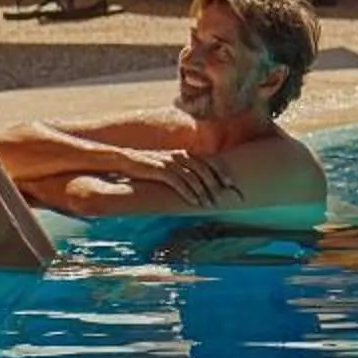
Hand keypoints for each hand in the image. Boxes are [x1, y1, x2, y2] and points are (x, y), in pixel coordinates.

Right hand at [115, 150, 236, 206]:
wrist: (126, 160)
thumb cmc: (150, 166)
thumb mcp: (169, 166)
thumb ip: (183, 171)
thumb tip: (197, 182)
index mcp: (185, 154)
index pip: (209, 162)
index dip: (222, 172)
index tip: (231, 184)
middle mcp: (181, 155)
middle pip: (204, 170)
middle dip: (216, 184)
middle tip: (224, 197)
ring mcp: (171, 162)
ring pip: (193, 177)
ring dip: (203, 192)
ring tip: (210, 204)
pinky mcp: (160, 170)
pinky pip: (179, 182)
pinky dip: (188, 193)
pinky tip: (194, 202)